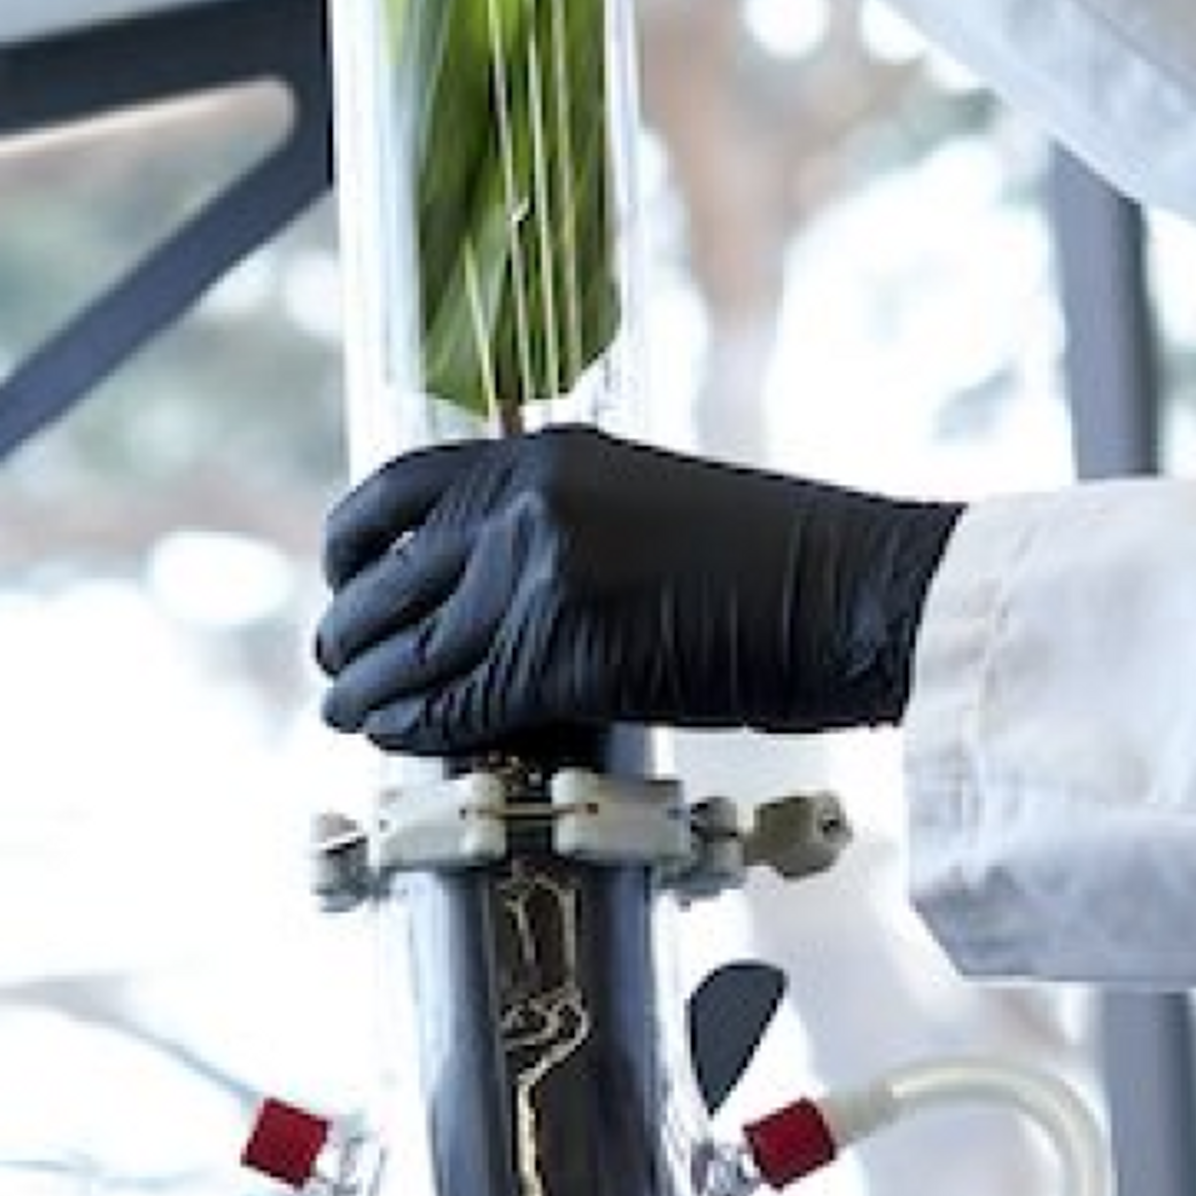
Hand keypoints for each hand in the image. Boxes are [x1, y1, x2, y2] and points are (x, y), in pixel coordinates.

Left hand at [313, 425, 962, 758]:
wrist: (853, 588)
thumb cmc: (773, 560)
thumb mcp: (644, 504)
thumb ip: (558, 528)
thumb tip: (479, 588)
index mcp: (548, 454)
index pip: (399, 490)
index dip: (351, 544)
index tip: (346, 581)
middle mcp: (529, 501)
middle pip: (388, 577)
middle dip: (351, 632)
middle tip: (342, 670)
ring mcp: (541, 573)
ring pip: (406, 649)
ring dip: (368, 692)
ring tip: (354, 716)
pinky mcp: (562, 651)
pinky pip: (454, 703)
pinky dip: (417, 729)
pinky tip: (404, 741)